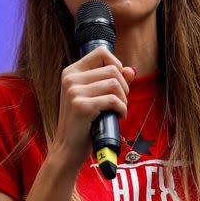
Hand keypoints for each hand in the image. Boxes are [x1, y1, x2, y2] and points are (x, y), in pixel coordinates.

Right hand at [49, 46, 136, 170]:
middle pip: (112, 69)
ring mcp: (74, 92)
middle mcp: (70, 78)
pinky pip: (113, 100)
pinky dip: (122, 109)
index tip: (117, 83)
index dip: (116, 65)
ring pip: (114, 84)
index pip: (101, 52)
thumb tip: (130, 70)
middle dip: (124, 87)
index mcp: (71, 72)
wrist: (68, 148)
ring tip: (118, 110)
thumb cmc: (83, 123)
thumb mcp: (96, 97)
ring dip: (124, 99)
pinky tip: (118, 116)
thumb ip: (112, 81)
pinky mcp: (81, 106)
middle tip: (120, 102)